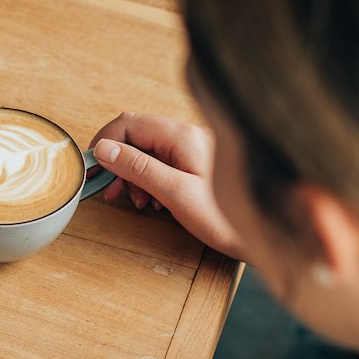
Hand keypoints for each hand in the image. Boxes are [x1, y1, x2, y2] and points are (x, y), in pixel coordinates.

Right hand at [90, 111, 244, 259]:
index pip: (128, 124)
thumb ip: (139, 168)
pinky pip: (163, 162)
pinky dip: (151, 180)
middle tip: (110, 191)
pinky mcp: (198, 163)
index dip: (104, 143)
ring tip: (139, 202)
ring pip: (148, 150)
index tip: (91, 169)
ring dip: (134, 174)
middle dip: (118, 162)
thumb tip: (105, 149)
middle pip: (137, 136)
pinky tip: (156, 202)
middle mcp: (187, 135)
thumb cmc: (225, 219)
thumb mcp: (175, 193)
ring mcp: (194, 148)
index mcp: (181, 136)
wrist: (266, 234)